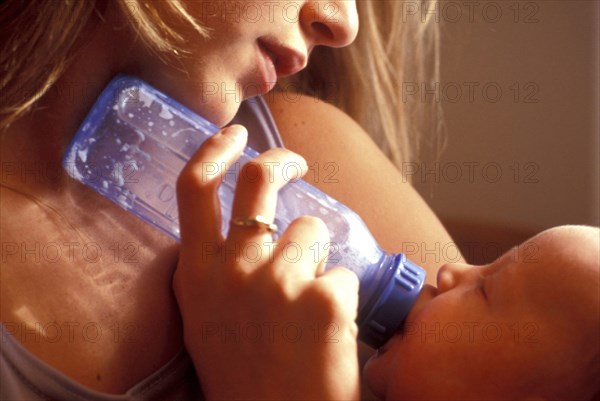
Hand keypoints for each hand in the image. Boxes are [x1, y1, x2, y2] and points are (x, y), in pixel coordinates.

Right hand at [173, 125, 359, 400]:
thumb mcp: (207, 318)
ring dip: (315, 259)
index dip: (214, 150)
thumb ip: (215, 270)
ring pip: (311, 231)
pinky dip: (340, 297)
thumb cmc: (243, 374)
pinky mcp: (325, 299)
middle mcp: (233, 269)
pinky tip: (328, 333)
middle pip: (258, 181)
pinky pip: (341, 274)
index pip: (194, 187)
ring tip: (308, 307)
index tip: (234, 135)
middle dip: (281, 160)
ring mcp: (279, 281)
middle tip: (297, 164)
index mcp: (197, 273)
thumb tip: (239, 229)